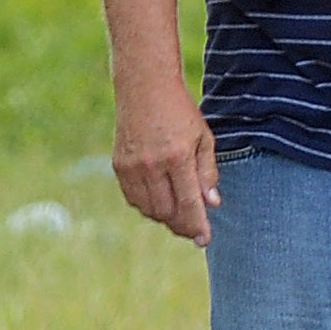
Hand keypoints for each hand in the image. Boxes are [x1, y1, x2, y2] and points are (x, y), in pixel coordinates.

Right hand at [113, 79, 219, 245]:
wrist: (145, 88)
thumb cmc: (181, 113)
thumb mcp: (203, 139)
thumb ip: (208, 173)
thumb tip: (211, 205)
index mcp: (177, 157)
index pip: (189, 203)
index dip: (198, 226)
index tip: (204, 240)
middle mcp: (152, 165)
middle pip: (167, 212)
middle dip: (182, 224)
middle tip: (194, 227)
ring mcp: (132, 167)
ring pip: (149, 209)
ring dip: (165, 216)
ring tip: (179, 212)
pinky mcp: (119, 166)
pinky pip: (133, 199)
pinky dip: (148, 205)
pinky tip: (160, 199)